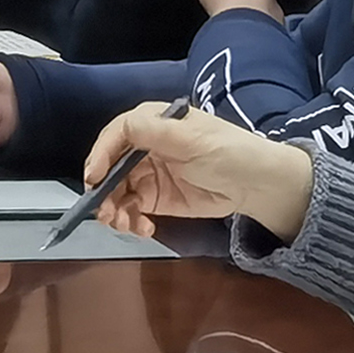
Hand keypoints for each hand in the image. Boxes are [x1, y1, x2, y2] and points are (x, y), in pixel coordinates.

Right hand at [81, 103, 318, 239]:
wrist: (259, 185)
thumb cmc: (228, 152)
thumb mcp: (192, 138)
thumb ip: (153, 132)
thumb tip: (121, 129)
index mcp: (151, 124)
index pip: (115, 136)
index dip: (100, 156)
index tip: (94, 179)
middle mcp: (144, 148)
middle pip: (110, 168)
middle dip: (104, 191)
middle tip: (106, 213)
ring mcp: (148, 175)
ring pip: (117, 192)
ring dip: (114, 209)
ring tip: (125, 225)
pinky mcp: (156, 199)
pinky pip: (132, 209)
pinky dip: (131, 220)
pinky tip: (143, 228)